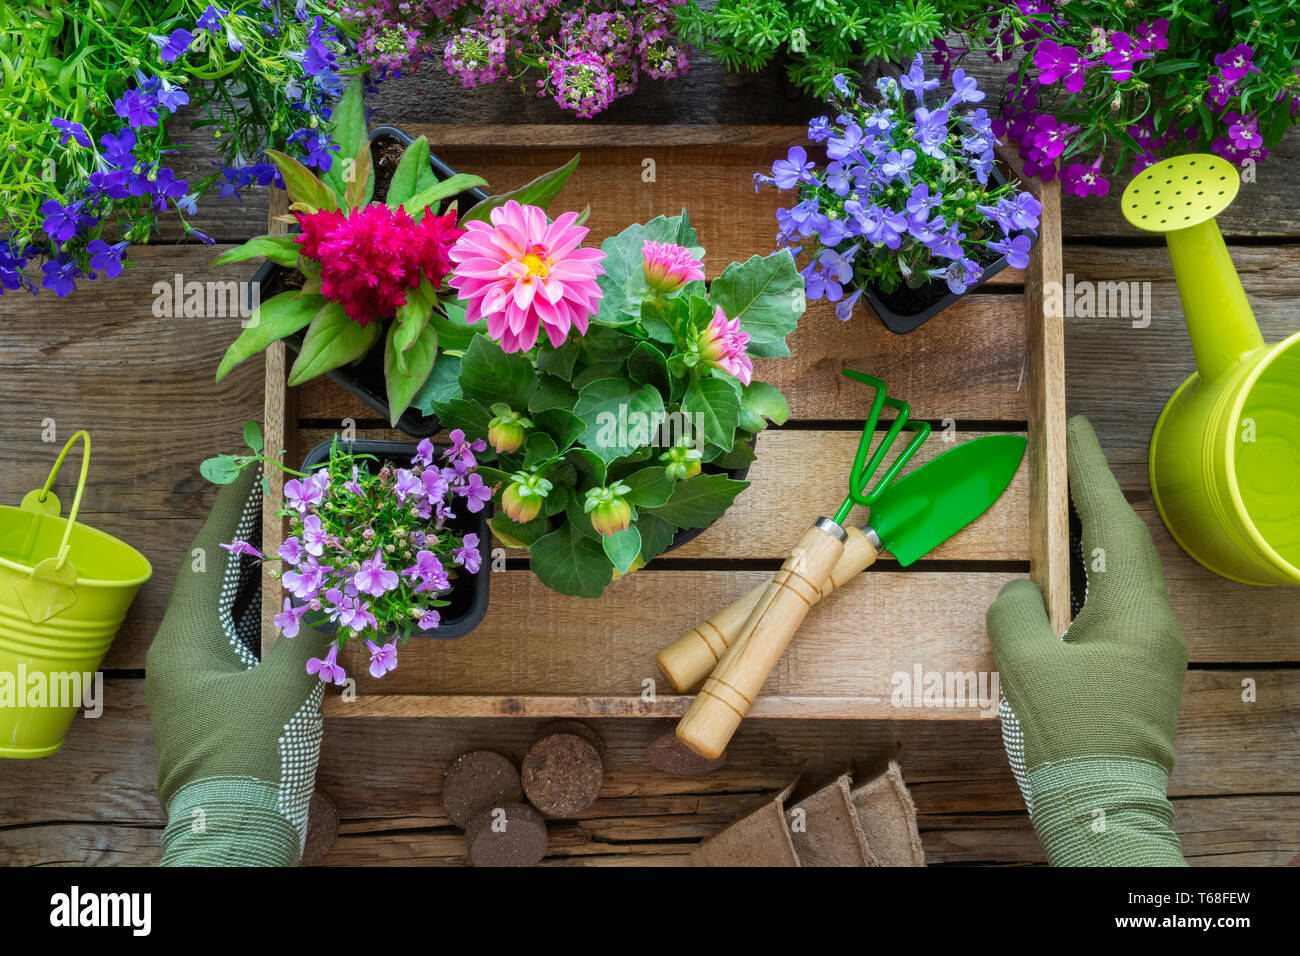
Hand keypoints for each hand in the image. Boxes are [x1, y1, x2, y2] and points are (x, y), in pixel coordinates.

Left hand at [146, 466, 331, 865]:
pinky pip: (251, 644)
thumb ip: (312, 629)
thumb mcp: (287, 686)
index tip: (258, 468)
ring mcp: (205, 679)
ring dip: (274, 580)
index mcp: (187, 640)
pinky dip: (281, 621)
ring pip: (239, 612)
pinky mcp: (226, 701)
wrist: (235, 836)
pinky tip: (312, 606)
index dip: (235, 507)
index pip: (211, 555)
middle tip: (293, 499)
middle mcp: (187, 653)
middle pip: (223, 579)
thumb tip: (337, 586)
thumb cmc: (253, 757)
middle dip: (259, 539)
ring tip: (309, 540)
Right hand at [987, 416, 1187, 865]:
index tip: (1075, 430)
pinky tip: (1059, 581)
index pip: (1111, 525)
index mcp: (1134, 613)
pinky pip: (1112, 608)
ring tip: (1056, 511)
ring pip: (1120, 577)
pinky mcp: (1137, 673)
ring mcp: (1150, 651)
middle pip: (1123, 546)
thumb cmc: (1067, 733)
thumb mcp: (1026, 665)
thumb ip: (1016, 612)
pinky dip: (1086, 580)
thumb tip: (1021, 592)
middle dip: (1091, 501)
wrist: (1101, 809)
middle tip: (1062, 462)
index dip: (1089, 474)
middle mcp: (1154, 625)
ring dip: (1089, 541)